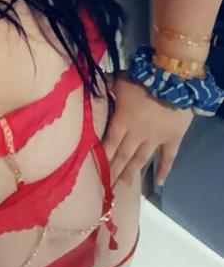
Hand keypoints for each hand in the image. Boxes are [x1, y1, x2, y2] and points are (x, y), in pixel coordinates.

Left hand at [102, 71, 193, 186]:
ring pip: (141, 160)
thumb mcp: (119, 79)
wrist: (174, 79)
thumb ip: (105, 85)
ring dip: (131, 173)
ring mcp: (156, 139)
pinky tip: (160, 182)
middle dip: (114, 172)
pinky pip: (168, 157)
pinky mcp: (173, 139)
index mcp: (122, 121)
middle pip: (123, 156)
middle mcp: (137, 134)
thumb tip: (92, 85)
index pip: (109, 143)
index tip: (94, 172)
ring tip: (123, 186)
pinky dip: (164, 170)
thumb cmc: (143, 78)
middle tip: (106, 188)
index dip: (102, 158)